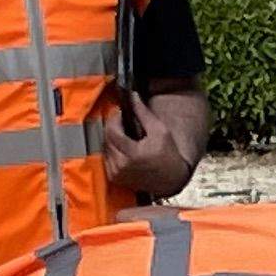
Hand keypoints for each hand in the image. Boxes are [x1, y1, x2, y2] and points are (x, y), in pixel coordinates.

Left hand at [93, 87, 197, 202]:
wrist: (170, 179)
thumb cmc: (167, 154)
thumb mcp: (159, 130)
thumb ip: (143, 113)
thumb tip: (133, 96)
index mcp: (133, 153)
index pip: (111, 131)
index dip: (114, 119)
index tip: (120, 112)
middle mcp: (121, 166)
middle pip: (106, 139)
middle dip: (113, 128)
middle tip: (122, 122)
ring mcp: (117, 174)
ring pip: (105, 149)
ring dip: (111, 139)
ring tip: (124, 135)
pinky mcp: (114, 179)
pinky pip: (106, 159)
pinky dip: (111, 151)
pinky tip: (123, 148)